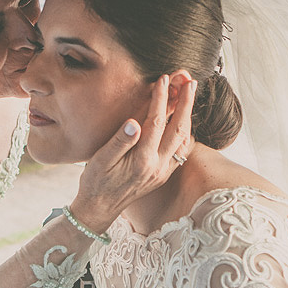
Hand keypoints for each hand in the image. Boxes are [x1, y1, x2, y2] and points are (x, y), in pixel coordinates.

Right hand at [70, 75, 196, 232]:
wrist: (100, 208)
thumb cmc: (96, 181)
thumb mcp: (101, 160)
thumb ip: (120, 141)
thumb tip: (134, 121)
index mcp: (142, 160)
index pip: (156, 122)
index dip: (160, 99)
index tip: (162, 80)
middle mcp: (157, 166)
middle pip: (179, 129)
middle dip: (185, 103)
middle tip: (190, 82)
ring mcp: (163, 172)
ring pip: (183, 140)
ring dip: (188, 117)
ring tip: (189, 96)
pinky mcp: (163, 175)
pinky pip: (181, 152)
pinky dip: (185, 133)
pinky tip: (183, 121)